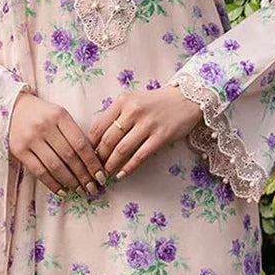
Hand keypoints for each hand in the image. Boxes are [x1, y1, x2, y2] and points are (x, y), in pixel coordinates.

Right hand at [8, 90, 108, 196]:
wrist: (14, 108)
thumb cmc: (44, 114)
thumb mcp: (61, 116)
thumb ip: (74, 134)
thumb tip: (92, 163)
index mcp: (60, 116)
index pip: (80, 144)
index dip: (92, 163)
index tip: (101, 176)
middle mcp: (45, 126)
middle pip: (69, 157)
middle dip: (83, 176)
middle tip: (92, 188)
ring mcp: (30, 139)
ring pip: (55, 166)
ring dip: (70, 182)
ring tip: (80, 190)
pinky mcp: (19, 150)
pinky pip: (39, 171)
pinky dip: (52, 183)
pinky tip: (62, 191)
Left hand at [87, 86, 203, 181]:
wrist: (186, 99)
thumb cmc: (155, 103)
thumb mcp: (133, 102)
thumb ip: (116, 116)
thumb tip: (96, 141)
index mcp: (123, 101)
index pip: (98, 126)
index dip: (90, 144)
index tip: (88, 156)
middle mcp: (133, 111)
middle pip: (108, 140)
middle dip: (99, 158)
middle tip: (95, 169)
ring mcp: (148, 124)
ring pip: (122, 150)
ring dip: (111, 165)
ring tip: (105, 175)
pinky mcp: (161, 136)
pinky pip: (140, 156)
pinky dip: (128, 168)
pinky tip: (121, 175)